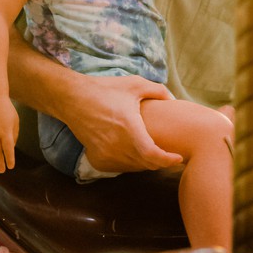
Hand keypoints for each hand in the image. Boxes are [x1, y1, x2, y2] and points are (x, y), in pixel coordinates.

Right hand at [62, 74, 182, 172]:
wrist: (73, 98)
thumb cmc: (105, 89)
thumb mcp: (134, 84)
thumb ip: (157, 91)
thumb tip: (174, 100)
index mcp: (129, 128)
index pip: (153, 155)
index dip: (168, 160)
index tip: (179, 158)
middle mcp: (117, 145)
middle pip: (146, 163)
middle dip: (160, 160)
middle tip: (169, 152)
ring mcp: (105, 154)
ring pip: (134, 167)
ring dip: (145, 162)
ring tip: (153, 151)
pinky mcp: (97, 158)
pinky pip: (120, 168)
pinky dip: (130, 164)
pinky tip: (133, 152)